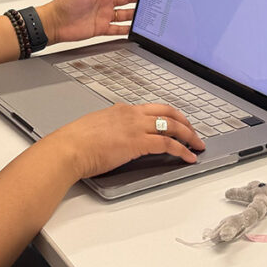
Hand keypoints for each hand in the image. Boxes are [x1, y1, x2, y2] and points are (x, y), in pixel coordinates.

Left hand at [39, 0, 143, 44]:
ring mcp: (104, 15)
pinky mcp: (101, 28)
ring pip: (125, 14)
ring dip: (135, 14)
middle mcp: (104, 2)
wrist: (55, 23)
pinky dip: (126, 29)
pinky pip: (117, 29)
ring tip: (147, 13)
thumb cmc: (64, 3)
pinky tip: (134, 29)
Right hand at [44, 103, 204, 179]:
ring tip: (197, 145)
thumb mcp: (95, 127)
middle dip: (185, 122)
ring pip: (172, 126)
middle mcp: (131, 114)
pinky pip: (168, 144)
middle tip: (193, 132)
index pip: (152, 109)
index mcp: (121, 110)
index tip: (176, 123)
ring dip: (189, 136)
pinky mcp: (139, 143)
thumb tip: (113, 136)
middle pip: (167, 112)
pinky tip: (188, 157)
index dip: (168, 116)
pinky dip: (182, 150)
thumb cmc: (75, 142)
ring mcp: (136, 127)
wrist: (69, 148)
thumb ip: (109, 128)